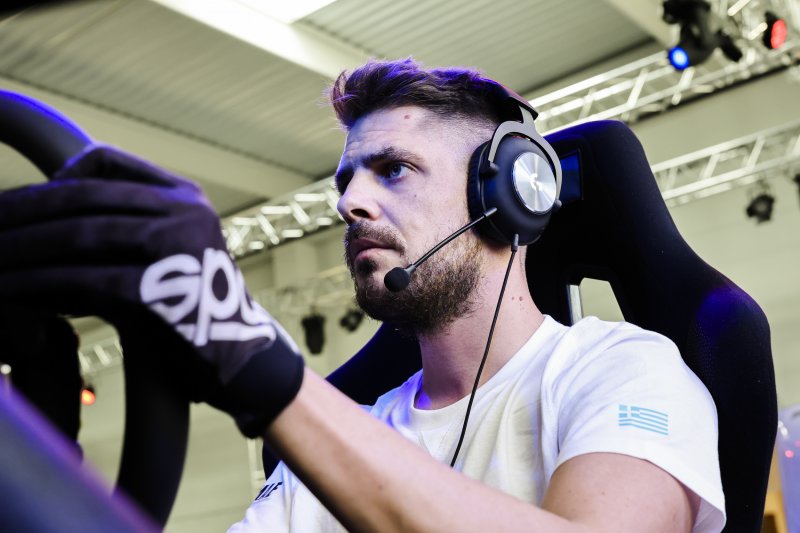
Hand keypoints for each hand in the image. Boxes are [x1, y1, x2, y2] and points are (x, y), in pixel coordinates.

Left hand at [0, 145, 303, 436]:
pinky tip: (8, 291)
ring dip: (20, 247)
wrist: (243, 362)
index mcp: (186, 196)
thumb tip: (46, 225)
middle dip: (22, 211)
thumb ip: (126, 229)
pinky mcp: (164, 289)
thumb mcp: (170, 254)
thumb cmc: (194, 311)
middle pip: (84, 196)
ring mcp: (178, 246)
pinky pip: (84, 279)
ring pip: (79, 234)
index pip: (107, 161)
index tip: (23, 204)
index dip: (55, 178)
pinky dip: (38, 285)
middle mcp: (185, 211)